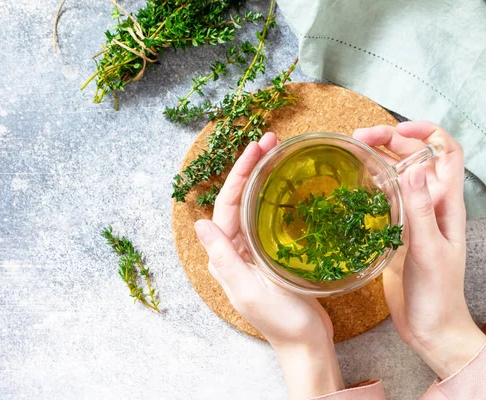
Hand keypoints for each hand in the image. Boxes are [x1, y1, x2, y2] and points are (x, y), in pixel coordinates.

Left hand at [194, 133, 343, 398]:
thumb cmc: (281, 321)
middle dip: (250, 168)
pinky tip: (287, 185)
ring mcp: (253, 250)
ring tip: (277, 153)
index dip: (239, 174)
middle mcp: (236, 249)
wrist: (306, 343)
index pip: (226, 206)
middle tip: (270, 141)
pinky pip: (268, 219)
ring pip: (253, 205)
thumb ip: (224, 259)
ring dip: (262, 179)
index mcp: (226, 255)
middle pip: (238, 199)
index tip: (255, 149)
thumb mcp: (249, 290)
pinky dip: (275, 198)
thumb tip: (199, 226)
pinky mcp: (271, 254)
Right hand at [354, 121, 485, 378]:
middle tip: (358, 139)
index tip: (396, 129)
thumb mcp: (428, 252)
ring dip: (378, 160)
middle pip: (415, 158)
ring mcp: (411, 218)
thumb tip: (411, 168)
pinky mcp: (394, 232)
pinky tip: (350, 186)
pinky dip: (369, 186)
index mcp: (445, 204)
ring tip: (351, 153)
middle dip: (391, 141)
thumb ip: (419, 212)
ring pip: (397, 176)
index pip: (446, 152)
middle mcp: (429, 205)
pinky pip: (383, 199)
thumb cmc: (438, 293)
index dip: (426, 132)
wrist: (431, 327)